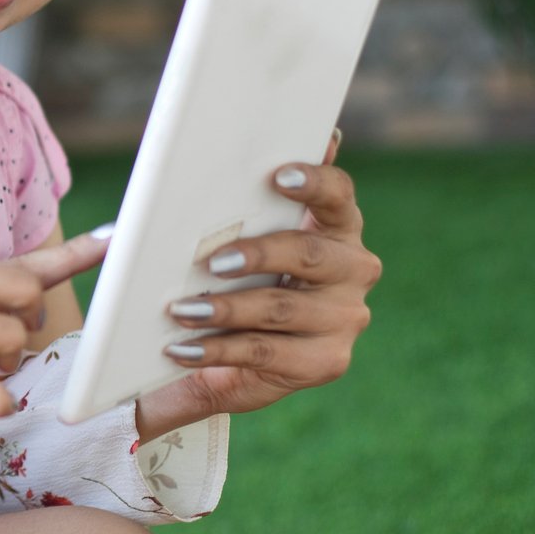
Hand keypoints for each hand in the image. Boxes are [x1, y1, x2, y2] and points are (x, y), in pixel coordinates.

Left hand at [138, 130, 380, 437]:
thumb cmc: (240, 282)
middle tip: (212, 262)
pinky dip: (218, 350)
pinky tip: (182, 348)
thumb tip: (213, 170)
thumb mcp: (242, 245)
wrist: (235, 359)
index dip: (315, 183)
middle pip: (309, 253)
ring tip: (181, 309)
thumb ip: (247, 206)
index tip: (279, 175)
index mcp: (337, 228)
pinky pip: (265, 352)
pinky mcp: (326, 362)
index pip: (338, 196)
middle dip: (258, 255)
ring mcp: (345, 318)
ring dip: (226, 308)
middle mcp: (353, 269)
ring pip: (281, 308)